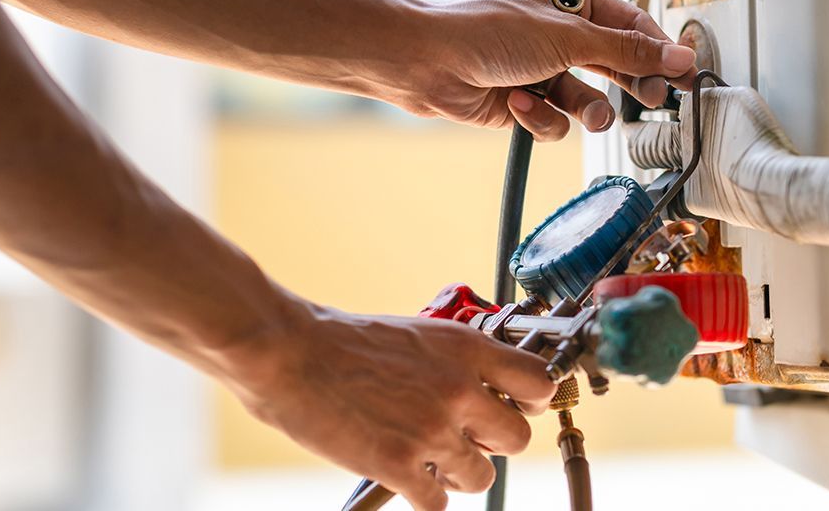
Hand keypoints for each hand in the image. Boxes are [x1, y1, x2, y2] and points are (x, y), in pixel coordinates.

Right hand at [221, 297, 556, 510]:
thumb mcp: (415, 334)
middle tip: (465, 437)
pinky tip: (405, 476)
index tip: (516, 406)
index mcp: (464, 347)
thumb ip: (454, 361)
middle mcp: (458, 388)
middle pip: (518, 437)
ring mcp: (431, 429)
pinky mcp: (399, 464)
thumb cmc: (341, 340)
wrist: (288, 352)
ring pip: (482, 476)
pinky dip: (424, 496)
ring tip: (429, 459)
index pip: (540, 381)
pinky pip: (438, 503)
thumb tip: (481, 386)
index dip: (533, 400)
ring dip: (458, 473)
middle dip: (493, 443)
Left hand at [420, 0, 696, 140]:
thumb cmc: (486, 33)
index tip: (686, 75)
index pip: (632, 26)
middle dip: (630, 84)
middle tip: (653, 100)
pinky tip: (516, 103)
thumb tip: (678, 55)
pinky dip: (539, 118)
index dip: (660, 50)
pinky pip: (556, 121)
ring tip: (576, 111)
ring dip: (583, 110)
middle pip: (616, 64)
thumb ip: (627, 52)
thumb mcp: (567, 38)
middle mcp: (560, 34)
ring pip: (589, 101)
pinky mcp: (525, 102)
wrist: (427, 63)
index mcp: (573, 0)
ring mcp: (543, 70)